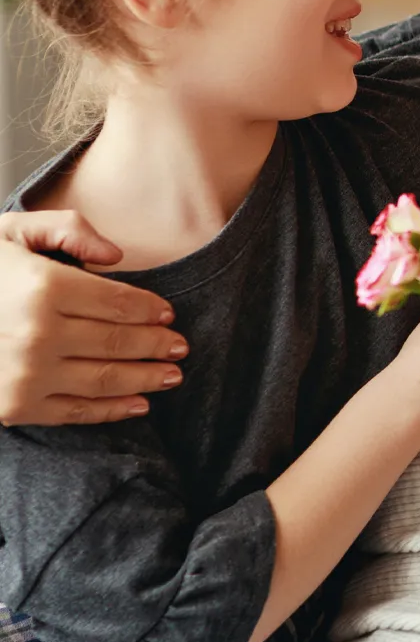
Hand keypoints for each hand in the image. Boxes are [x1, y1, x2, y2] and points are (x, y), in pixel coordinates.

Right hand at [0, 212, 187, 425]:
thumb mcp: (13, 231)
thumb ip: (68, 230)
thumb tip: (116, 256)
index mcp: (44, 288)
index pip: (119, 302)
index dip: (151, 310)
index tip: (169, 314)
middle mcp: (38, 335)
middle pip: (118, 341)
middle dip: (157, 345)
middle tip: (181, 347)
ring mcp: (26, 376)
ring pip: (105, 378)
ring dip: (145, 379)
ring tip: (171, 375)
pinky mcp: (13, 407)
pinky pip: (74, 412)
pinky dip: (112, 411)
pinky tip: (138, 404)